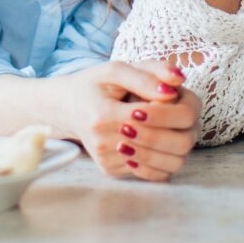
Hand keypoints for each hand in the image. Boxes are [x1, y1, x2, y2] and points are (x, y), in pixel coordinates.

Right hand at [52, 61, 199, 181]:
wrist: (68, 108)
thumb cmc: (94, 85)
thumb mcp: (115, 70)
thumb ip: (147, 74)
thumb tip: (176, 84)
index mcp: (102, 115)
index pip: (150, 116)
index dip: (168, 105)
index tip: (170, 94)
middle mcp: (102, 143)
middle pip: (160, 142)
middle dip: (176, 124)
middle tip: (174, 108)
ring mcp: (107, 160)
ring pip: (165, 162)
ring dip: (175, 142)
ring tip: (169, 124)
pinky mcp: (112, 170)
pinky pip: (154, 173)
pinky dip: (165, 155)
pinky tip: (159, 137)